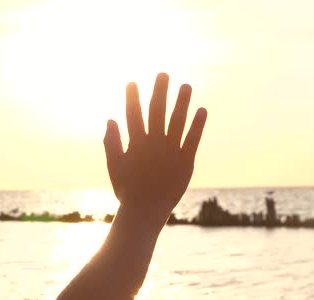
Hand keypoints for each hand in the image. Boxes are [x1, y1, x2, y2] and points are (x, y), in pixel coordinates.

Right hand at [104, 73, 206, 215]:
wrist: (146, 210)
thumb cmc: (127, 189)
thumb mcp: (114, 166)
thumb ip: (111, 143)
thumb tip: (111, 119)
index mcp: (135, 144)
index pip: (133, 114)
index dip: (132, 97)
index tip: (132, 82)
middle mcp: (154, 144)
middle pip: (157, 112)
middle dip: (159, 91)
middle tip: (163, 74)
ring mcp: (171, 152)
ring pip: (177, 121)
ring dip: (182, 102)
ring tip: (186, 86)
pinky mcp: (186, 162)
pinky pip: (193, 139)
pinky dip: (198, 124)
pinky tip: (202, 110)